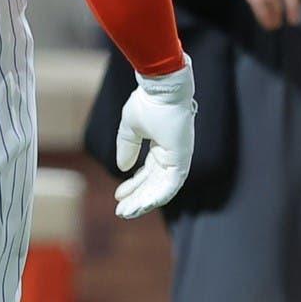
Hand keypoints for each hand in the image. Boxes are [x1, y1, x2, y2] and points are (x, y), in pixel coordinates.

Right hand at [113, 66, 195, 217]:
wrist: (160, 88)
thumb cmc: (148, 101)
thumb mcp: (131, 128)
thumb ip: (127, 147)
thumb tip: (123, 168)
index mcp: (161, 146)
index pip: (148, 173)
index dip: (134, 186)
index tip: (118, 196)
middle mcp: (171, 154)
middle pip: (154, 184)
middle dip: (137, 198)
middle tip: (121, 211)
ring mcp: (178, 157)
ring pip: (162, 188)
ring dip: (145, 202)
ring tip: (128, 212)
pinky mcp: (182, 159)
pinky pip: (171, 184)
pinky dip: (157, 196)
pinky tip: (142, 204)